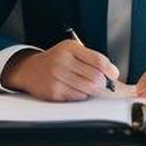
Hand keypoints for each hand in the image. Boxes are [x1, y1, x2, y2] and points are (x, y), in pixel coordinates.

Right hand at [2, 39, 122, 100]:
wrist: (31, 70)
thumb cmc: (57, 60)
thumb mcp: (72, 51)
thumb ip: (92, 59)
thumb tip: (113, 74)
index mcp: (70, 48)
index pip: (97, 60)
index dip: (110, 69)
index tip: (114, 74)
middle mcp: (62, 61)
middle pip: (95, 77)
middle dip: (103, 83)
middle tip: (101, 83)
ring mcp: (57, 77)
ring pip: (89, 89)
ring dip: (93, 90)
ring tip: (87, 85)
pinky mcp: (54, 92)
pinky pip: (78, 97)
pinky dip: (82, 95)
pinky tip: (75, 89)